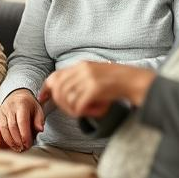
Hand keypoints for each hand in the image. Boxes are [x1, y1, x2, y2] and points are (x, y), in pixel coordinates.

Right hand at [0, 89, 44, 151]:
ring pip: (3, 128)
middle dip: (18, 140)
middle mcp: (10, 106)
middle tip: (23, 149)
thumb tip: (40, 129)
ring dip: (9, 141)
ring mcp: (1, 110)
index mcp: (22, 104)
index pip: (22, 122)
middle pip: (12, 127)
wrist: (17, 96)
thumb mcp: (38, 109)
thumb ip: (39, 119)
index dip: (25, 135)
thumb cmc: (29, 105)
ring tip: (17, 148)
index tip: (28, 145)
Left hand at [39, 61, 155, 117]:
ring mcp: (88, 78)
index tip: (43, 99)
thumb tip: (62, 93)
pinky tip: (96, 111)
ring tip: (87, 111)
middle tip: (73, 111)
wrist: (135, 81)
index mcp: (81, 65)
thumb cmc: (117, 81)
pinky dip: (84, 112)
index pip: (55, 75)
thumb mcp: (96, 74)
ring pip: (67, 98)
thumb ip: (80, 80)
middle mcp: (82, 69)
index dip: (46, 88)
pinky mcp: (95, 88)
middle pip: (58, 89)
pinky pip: (78, 105)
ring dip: (74, 110)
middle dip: (61, 103)